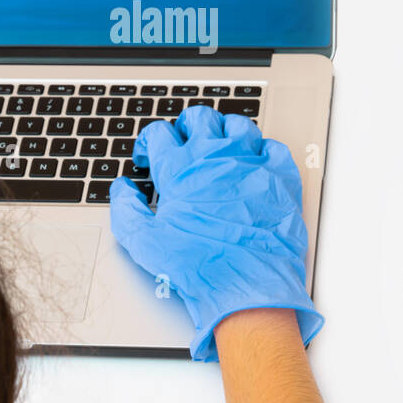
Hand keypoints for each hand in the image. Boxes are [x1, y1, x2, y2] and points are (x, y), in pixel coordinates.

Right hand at [109, 105, 321, 360]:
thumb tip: (122, 190)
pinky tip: (255, 162)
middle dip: (186, 125)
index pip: (159, 133)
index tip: (149, 155)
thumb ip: (126, 209)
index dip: (148, 141)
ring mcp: (250, 162)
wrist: (248, 285)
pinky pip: (273, 147)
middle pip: (199, 117)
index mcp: (179, 167)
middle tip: (183, 139)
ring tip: (219, 145)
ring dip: (223, 130)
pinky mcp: (280, 176)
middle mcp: (215, 155)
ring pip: (237, 124)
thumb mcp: (145, 242)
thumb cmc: (199, 266)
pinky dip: (262, 150)